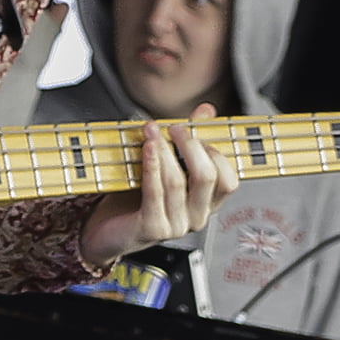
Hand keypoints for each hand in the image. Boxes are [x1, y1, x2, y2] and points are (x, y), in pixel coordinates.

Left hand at [77, 105, 243, 266]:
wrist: (110, 227)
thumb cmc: (139, 195)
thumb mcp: (168, 166)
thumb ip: (189, 140)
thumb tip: (206, 111)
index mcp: (206, 203)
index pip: (229, 181)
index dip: (217, 154)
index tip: (198, 131)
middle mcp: (196, 216)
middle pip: (208, 178)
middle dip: (191, 146)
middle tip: (175, 128)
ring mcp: (176, 225)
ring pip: (178, 182)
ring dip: (164, 151)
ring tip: (152, 131)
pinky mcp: (153, 228)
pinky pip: (155, 193)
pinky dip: (151, 166)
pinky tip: (147, 148)